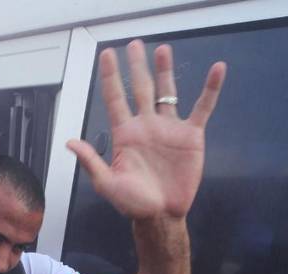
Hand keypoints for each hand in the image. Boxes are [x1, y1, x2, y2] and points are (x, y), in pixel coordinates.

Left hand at [67, 40, 225, 220]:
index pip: (115, 98)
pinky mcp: (190, 137)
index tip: (108, 55)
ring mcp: (168, 129)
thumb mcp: (107, 183)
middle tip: (135, 44)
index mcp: (124, 134)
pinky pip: (202, 108)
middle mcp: (146, 126)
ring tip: (162, 50)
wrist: (161, 216)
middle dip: (137, 67)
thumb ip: (91, 161)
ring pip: (167, 93)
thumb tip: (69, 141)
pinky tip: (217, 70)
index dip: (110, 77)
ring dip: (165, 71)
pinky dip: (210, 89)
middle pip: (140, 89)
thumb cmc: (132, 203)